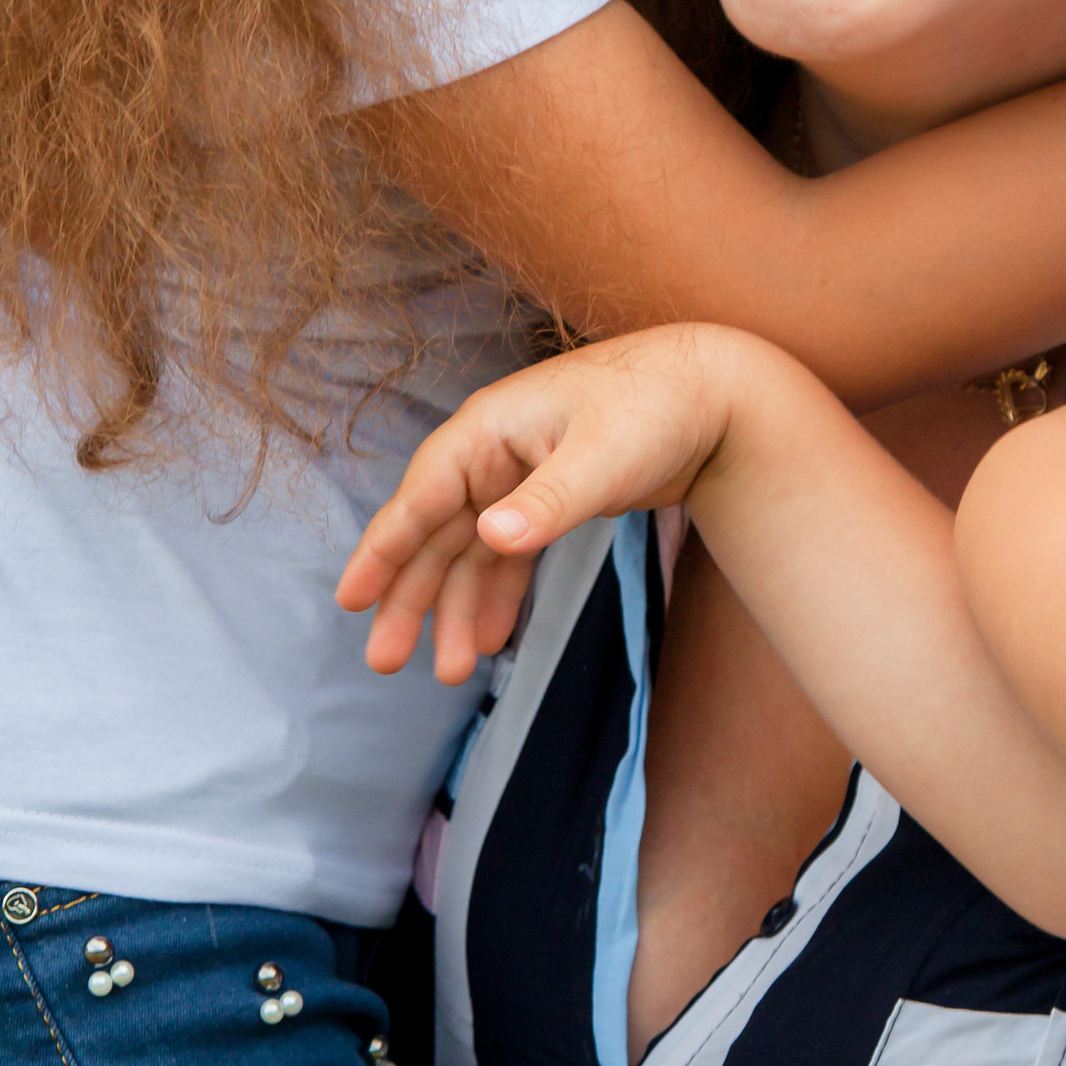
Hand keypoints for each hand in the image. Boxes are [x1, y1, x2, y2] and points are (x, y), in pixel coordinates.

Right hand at [337, 325, 747, 681]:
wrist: (715, 394)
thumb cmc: (655, 406)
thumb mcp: (601, 457)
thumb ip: (547, 502)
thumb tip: (490, 540)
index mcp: (489, 431)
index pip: (421, 496)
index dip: (383, 549)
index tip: (351, 599)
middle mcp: (492, 454)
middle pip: (434, 535)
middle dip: (409, 598)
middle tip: (384, 661)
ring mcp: (517, 479)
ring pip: (468, 554)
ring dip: (454, 609)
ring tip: (448, 671)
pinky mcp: (547, 500)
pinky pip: (506, 557)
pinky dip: (495, 597)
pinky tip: (485, 639)